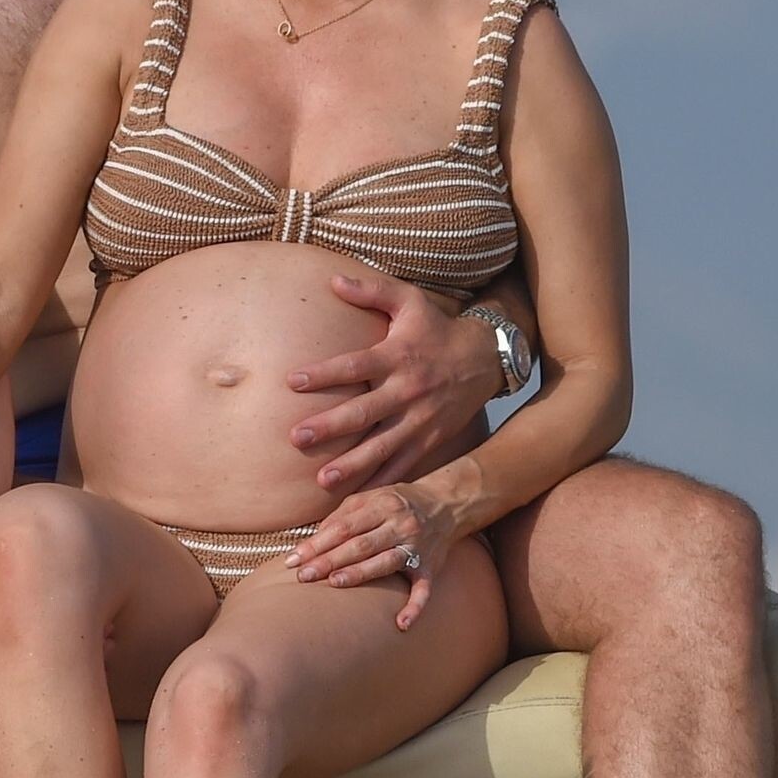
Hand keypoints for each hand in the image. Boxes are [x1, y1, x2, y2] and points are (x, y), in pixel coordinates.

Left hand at [284, 478, 461, 629]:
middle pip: (360, 545)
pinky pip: (424, 590)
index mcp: (382, 505)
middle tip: (303, 576)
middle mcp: (400, 525)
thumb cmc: (399, 502)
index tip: (293, 559)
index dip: (317, 543)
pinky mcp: (431, 568)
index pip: (343, 527)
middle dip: (329, 560)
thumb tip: (315, 538)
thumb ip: (343, 514)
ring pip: (386, 563)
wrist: (447, 504)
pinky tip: (401, 625)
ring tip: (335, 583)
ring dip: (360, 574)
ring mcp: (417, 548)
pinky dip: (414, 608)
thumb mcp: (372, 496)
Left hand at [286, 272, 499, 490]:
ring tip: (322, 480)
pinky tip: (357, 497)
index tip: (291, 381)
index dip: (324, 373)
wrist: (486, 358)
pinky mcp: (430, 440)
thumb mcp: (410, 301)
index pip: (355, 365)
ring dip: (352, 465)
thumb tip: (333, 280)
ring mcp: (420, 420)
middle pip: (364, 412)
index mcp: (397, 356)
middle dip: (329, 427)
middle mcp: (408, 390)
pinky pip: (403, 465)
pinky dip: (381, 482)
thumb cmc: (437, 328)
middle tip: (296, 438)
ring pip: (382, 447)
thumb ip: (372, 291)